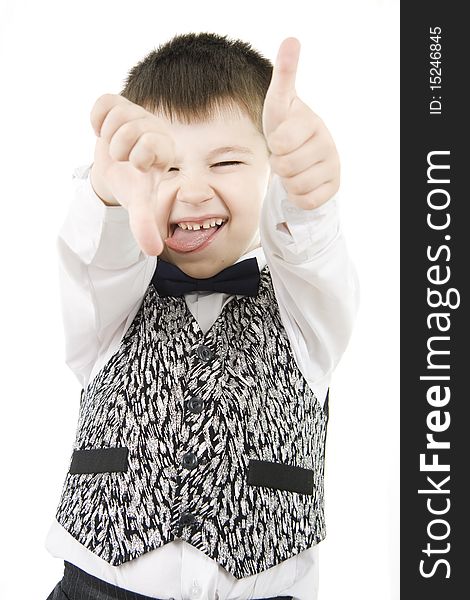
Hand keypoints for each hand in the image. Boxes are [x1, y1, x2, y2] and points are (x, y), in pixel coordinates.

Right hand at [90, 94, 174, 255]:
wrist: (115, 170)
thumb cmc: (131, 187)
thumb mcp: (138, 205)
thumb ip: (144, 226)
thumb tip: (152, 251)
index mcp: (165, 151)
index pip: (154, 143)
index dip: (139, 155)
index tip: (137, 167)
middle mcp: (156, 129)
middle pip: (130, 130)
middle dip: (119, 150)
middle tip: (123, 159)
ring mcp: (138, 113)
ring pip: (117, 116)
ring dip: (108, 137)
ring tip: (116, 148)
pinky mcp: (119, 103)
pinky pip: (104, 101)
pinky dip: (98, 118)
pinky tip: (104, 130)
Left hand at [262, 38, 339, 209]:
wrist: (301, 154)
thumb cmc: (286, 127)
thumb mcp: (279, 102)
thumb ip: (284, 73)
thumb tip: (291, 39)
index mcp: (312, 122)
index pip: (281, 143)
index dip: (274, 145)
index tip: (281, 137)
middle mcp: (327, 143)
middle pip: (285, 167)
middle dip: (278, 164)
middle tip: (285, 155)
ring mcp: (333, 166)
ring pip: (295, 185)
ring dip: (287, 180)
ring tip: (293, 167)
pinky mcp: (333, 188)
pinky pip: (305, 201)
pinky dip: (297, 196)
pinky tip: (301, 182)